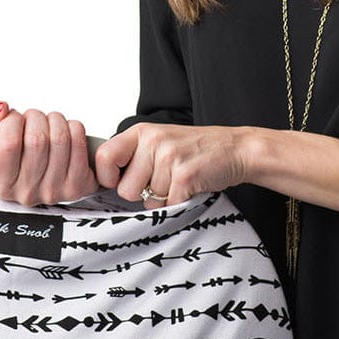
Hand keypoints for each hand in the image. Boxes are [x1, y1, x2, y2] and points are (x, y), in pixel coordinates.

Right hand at [0, 100, 100, 206]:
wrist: (48, 177)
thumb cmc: (18, 155)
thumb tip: (0, 109)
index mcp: (3, 185)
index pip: (9, 144)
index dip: (14, 120)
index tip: (15, 120)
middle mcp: (28, 194)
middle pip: (37, 139)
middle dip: (36, 118)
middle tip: (35, 122)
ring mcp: (56, 192)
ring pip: (60, 138)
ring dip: (56, 120)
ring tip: (50, 127)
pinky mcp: (80, 186)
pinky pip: (81, 144)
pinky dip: (76, 128)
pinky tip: (69, 133)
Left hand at [94, 123, 251, 207]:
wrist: (235, 149)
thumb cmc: (196, 151)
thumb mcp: (159, 143)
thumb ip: (134, 158)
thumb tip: (109, 184)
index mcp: (141, 132)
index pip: (104, 157)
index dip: (108, 178)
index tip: (119, 182)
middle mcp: (152, 141)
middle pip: (125, 189)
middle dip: (142, 195)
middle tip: (162, 182)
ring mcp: (169, 157)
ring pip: (149, 201)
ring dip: (164, 199)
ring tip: (179, 181)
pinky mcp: (185, 175)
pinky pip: (169, 205)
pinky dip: (179, 204)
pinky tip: (190, 188)